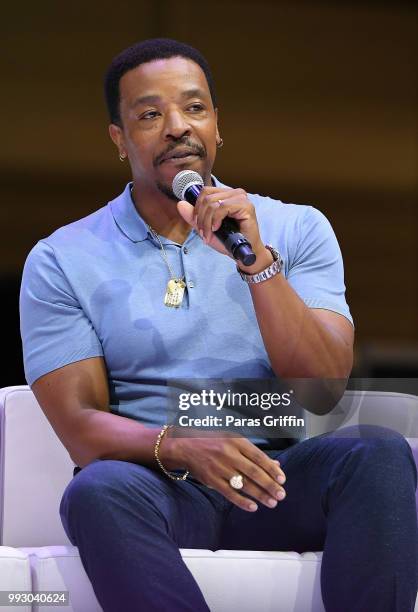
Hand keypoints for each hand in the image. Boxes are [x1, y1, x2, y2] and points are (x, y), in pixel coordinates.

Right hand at [166, 433, 286, 511]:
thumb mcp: (233, 441)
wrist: (185, 446)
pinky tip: (253, 507)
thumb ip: (254, 454)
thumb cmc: (213, 442)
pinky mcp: (211, 479)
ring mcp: (219, 467)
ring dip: (259, 495)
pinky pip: (229, 493)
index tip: (282, 479)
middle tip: (281, 495)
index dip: (272, 469)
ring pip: (243, 484)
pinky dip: (242, 501)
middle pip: (253, 472)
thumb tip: (275, 465)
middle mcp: (228, 454)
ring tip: (272, 502)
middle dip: (269, 485)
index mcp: (236, 441)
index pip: (258, 457)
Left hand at [177, 186, 265, 260]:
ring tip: (209, 234)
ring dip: (207, 221)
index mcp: (226, 195)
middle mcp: (235, 193)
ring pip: (213, 203)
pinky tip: (217, 229)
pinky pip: (222, 207)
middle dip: (201, 218)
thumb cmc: (228, 241)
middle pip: (207, 197)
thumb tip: (180, 204)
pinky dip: (215, 220)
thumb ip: (194, 217)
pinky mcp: (246, 206)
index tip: (198, 224)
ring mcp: (241, 198)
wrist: (242, 254)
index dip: (197, 208)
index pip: (205, 192)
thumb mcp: (206, 228)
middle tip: (203, 233)